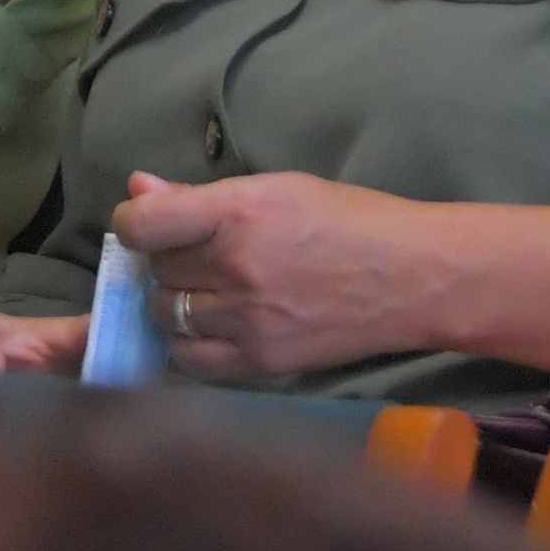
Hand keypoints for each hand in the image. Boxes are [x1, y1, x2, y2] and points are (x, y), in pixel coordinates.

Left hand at [115, 170, 453, 379]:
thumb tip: (138, 189)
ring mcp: (248, 319)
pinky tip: (211, 326)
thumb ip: (199, 197)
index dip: (134, 222)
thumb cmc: (350, 221)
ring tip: (208, 289)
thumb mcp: (277, 189)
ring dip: (174, 300)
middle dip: (166, 260)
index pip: (143, 222)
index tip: (148, 224)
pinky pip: (192, 359)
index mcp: (239, 211)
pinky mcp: (262, 361)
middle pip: (156, 269)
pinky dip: (189, 342)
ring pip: (166, 313)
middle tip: (197, 254)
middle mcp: (237, 265)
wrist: (415, 278)